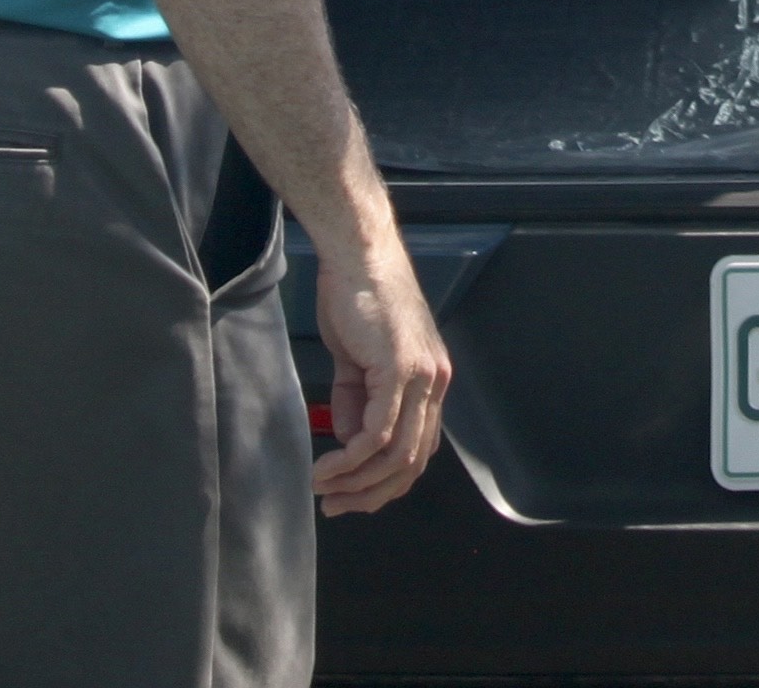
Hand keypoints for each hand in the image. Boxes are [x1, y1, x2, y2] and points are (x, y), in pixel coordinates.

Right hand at [308, 226, 454, 512]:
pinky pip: (379, 432)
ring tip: (323, 487)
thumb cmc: (356, 298)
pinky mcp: (400, 369)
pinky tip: (329, 465)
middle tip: (335, 506)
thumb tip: (349, 442)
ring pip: (396, 454)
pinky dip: (352, 457)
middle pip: (412, 462)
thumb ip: (356, 401)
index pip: (418, 450)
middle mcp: (435, 383)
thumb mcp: (357, 360)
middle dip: (371, 494)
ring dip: (356, 481)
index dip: (385, 483)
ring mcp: (422, 377)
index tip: (351, 498)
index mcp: (430, 381)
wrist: (358, 254)